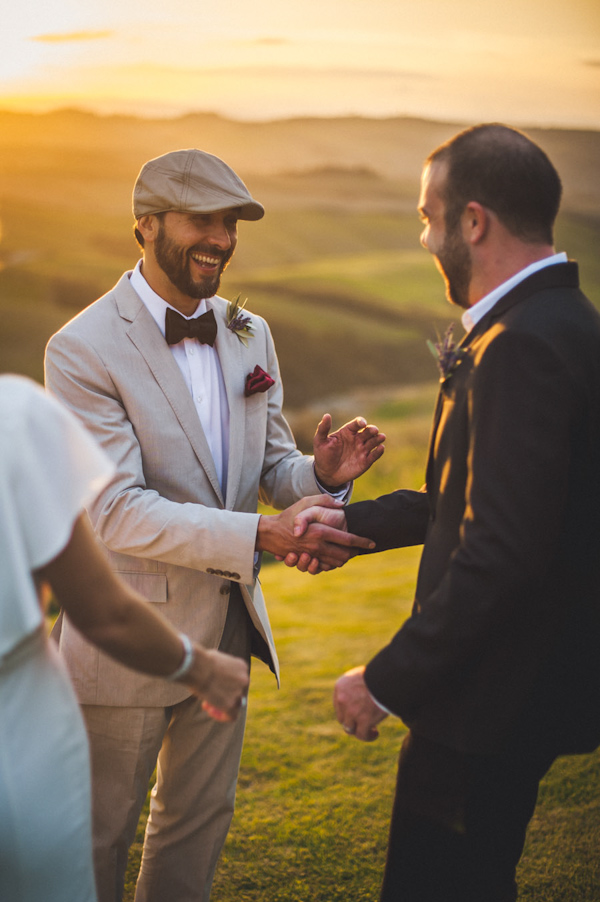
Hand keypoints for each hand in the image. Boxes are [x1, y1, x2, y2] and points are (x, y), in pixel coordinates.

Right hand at [187, 647, 249, 721]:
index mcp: (241, 666)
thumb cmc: (201, 661)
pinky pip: (231, 716)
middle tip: (209, 696)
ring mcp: (238, 692)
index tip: (212, 684)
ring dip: (221, 705)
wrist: (198, 667)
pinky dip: (222, 716)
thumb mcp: (216, 659)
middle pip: (236, 692)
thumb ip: (222, 669)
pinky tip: (210, 711)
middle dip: (223, 695)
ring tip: (207, 704)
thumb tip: (216, 676)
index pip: (238, 680)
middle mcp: (244, 679)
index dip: (225, 684)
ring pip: (234, 704)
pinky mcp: (230, 704)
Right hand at [256, 494, 373, 573]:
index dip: (362, 542)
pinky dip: (330, 565)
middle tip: (359, 549)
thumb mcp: (305, 501)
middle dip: (354, 553)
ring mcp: (311, 556)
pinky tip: (332, 558)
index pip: (348, 539)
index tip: (372, 543)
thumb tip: (342, 505)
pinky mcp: (305, 561)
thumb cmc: (288, 516)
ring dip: (343, 559)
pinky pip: (323, 568)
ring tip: (347, 553)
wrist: (270, 533)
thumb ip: (325, 501)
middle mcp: (318, 546)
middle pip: (344, 555)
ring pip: (335, 563)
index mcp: (321, 531)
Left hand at [313, 414, 384, 487]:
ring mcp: (363, 449)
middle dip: (372, 430)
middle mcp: (357, 439)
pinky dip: (379, 451)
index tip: (362, 423)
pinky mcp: (366, 461)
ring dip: (378, 438)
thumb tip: (327, 415)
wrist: (327, 473)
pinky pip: (375, 455)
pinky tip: (381, 448)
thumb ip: (323, 428)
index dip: (360, 422)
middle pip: (368, 431)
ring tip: (381, 437)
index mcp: (348, 431)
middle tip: (374, 430)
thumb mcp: (320, 441)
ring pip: (374, 441)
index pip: (356, 424)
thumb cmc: (323, 455)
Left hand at [333, 665, 387, 741]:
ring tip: (371, 730)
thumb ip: (354, 686)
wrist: (389, 677)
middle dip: (353, 721)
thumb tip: (358, 696)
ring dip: (359, 731)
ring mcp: (352, 711)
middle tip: (364, 721)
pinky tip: (375, 733)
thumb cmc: (379, 674)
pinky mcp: (364, 720)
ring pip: (350, 729)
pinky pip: (362, 735)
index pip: (339, 705)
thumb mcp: (360, 676)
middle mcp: (342, 699)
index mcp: (340, 687)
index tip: (357, 713)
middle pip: (343, 718)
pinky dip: (368, 736)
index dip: (347, 711)